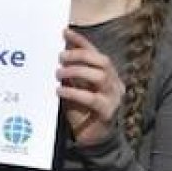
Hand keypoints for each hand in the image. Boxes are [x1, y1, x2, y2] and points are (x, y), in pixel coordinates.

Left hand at [57, 28, 124, 146]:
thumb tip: (57, 53)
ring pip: (100, 76)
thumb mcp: (75, 87)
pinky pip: (93, 98)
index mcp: (107, 74)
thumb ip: (71, 72)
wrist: (92, 138)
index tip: (65, 32)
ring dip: (76, 71)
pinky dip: (74, 92)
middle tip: (60, 57)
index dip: (81, 41)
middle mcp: (114, 83)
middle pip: (102, 61)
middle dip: (79, 55)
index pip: (96, 53)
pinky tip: (60, 91)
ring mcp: (114, 97)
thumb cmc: (82, 109)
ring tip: (58, 74)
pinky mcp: (108, 112)